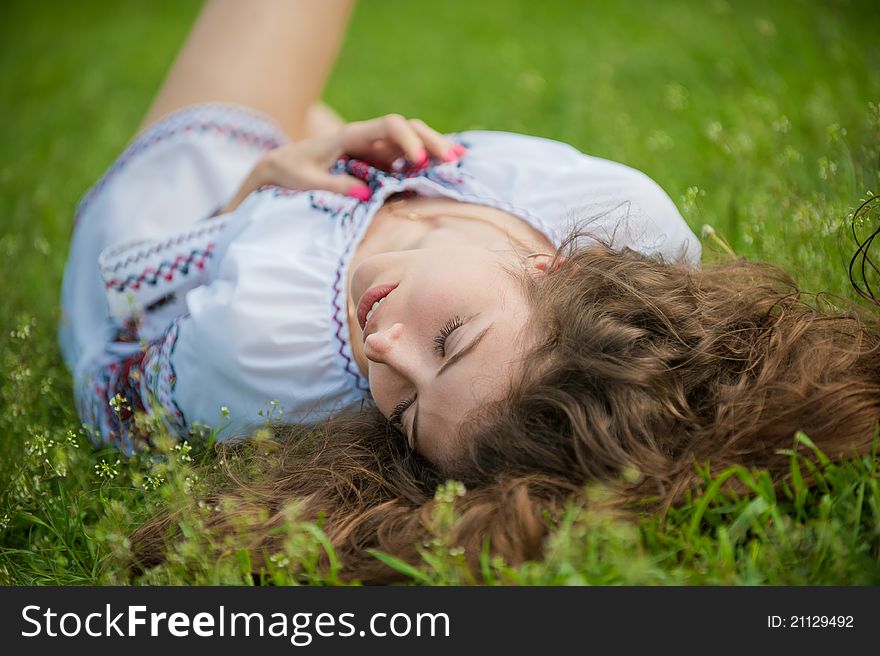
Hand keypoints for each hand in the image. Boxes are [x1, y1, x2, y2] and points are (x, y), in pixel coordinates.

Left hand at [221, 114, 465, 212]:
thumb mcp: (306, 181)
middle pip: (407, 129)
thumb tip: (365, 195)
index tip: (416, 162)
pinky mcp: (377, 161)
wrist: (281, 164)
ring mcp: (375, 148)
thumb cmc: (291, 171)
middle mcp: (368, 137)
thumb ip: (334, 186)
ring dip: (433, 148)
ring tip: (457, 159)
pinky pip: (405, 157)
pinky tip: (445, 165)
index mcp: (351, 136)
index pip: (388, 126)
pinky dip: (426, 160)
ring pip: (411, 140)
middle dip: (431, 141)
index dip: (406, 140)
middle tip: (451, 160)